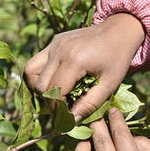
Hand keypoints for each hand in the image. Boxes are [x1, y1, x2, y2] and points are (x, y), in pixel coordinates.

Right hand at [24, 14, 144, 119]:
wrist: (118, 30)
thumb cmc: (117, 58)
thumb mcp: (109, 84)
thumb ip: (89, 104)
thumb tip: (71, 120)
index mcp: (74, 60)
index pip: (55, 92)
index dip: (58, 109)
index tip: (65, 119)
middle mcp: (59, 50)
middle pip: (40, 84)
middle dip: (49, 101)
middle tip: (63, 107)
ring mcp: (54, 44)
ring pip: (30, 71)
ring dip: (39, 87)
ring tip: (55, 94)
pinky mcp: (53, 42)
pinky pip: (37, 61)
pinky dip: (41, 75)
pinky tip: (55, 80)